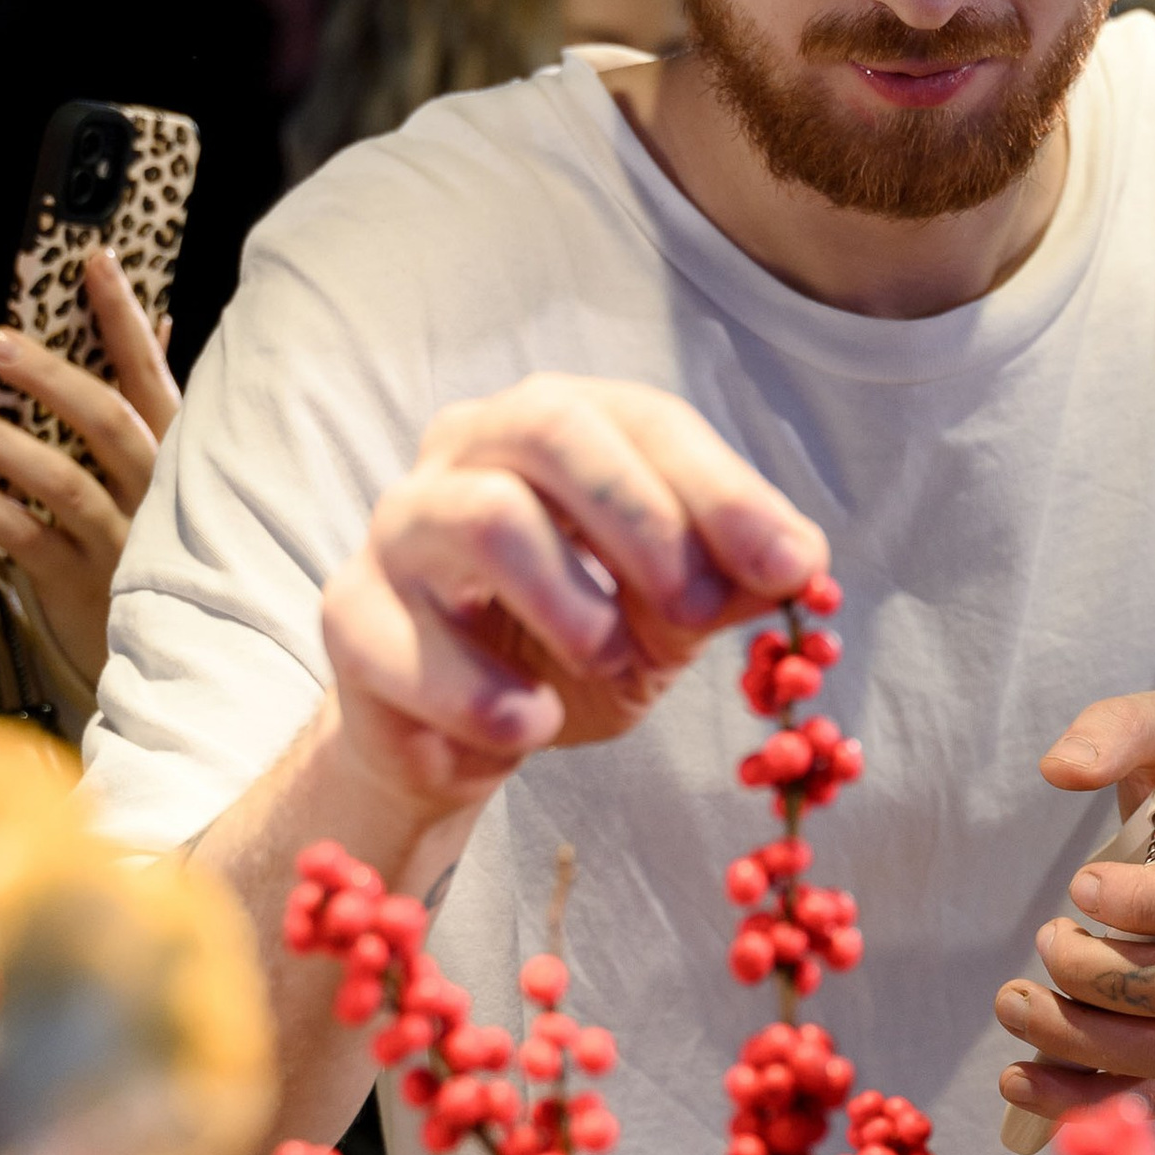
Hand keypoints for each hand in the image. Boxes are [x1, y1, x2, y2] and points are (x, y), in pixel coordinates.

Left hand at [0, 247, 181, 698]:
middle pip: (107, 421)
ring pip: (66, 482)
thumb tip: (160, 323)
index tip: (92, 261)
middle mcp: (158, 493)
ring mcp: (124, 541)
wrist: (168, 653)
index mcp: (178, 454)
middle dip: (53, 376)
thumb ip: (155, 402)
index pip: (151, 372)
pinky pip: (30, 540)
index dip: (124, 316)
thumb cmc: (157, 545)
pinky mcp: (85, 585)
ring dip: (6, 445)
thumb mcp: (169, 472)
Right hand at [318, 375, 825, 823]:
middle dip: (643, 519)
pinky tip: (533, 722)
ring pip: (486, 518)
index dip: (723, 490)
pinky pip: (414, 641)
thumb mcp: (671, 611)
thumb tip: (803, 562)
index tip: (791, 567)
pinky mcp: (351, 616)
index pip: (643, 420)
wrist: (464, 734)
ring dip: (573, 604)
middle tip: (692, 611)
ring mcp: (400, 528)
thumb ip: (732, 581)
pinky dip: (490, 695)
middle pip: (551, 429)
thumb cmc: (574, 644)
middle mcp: (467, 452)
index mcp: (557, 428)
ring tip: (610, 664)